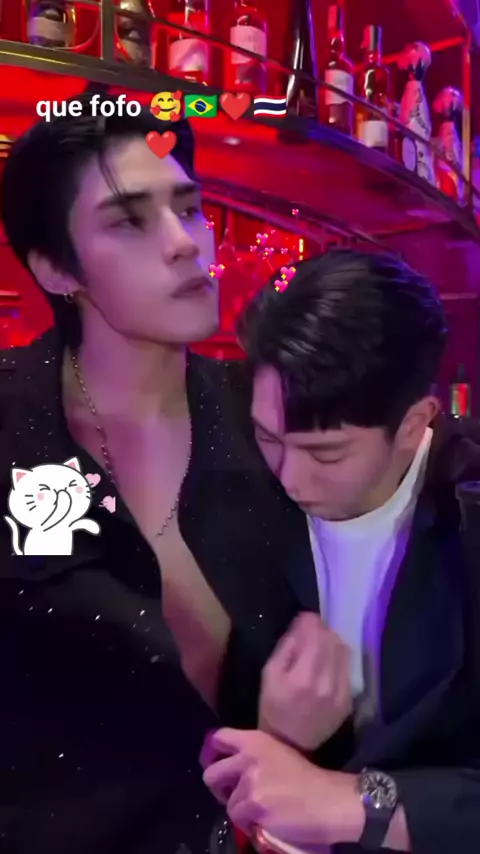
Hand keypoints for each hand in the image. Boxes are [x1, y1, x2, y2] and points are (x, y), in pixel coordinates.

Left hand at [201, 728, 361, 846]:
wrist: (329, 800)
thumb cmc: (307, 778)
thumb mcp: (278, 753)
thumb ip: (253, 757)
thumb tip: (231, 769)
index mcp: (255, 740)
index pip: (219, 738)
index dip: (213, 753)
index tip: (218, 765)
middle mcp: (248, 757)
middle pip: (211, 774)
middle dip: (219, 788)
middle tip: (233, 795)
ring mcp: (249, 782)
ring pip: (228, 803)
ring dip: (241, 811)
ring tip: (262, 811)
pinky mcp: (253, 806)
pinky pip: (239, 821)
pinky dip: (250, 825)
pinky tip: (267, 822)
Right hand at [258, 612, 351, 750]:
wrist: (290, 744)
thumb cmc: (273, 707)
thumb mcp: (269, 674)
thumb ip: (287, 647)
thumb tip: (302, 624)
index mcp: (303, 677)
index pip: (315, 635)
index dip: (310, 621)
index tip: (304, 618)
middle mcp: (326, 683)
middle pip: (331, 640)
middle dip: (321, 629)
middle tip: (310, 629)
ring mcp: (340, 693)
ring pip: (343, 650)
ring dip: (331, 641)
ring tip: (319, 643)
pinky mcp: (347, 700)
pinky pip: (346, 667)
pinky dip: (337, 658)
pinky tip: (326, 661)